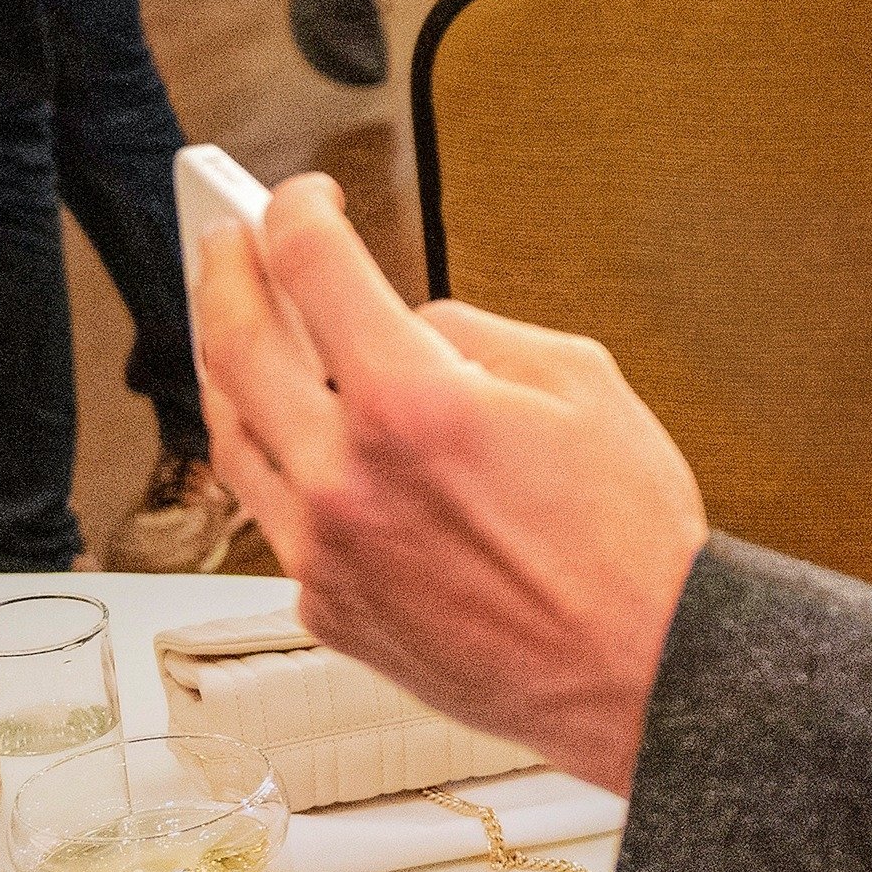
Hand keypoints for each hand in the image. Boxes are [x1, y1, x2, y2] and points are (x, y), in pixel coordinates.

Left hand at [193, 173, 707, 791]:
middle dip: (229, 272)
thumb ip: (479, 337)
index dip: (297, 211)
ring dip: (225, 369)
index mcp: (413, 403)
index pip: (312, 267)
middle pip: (236, 343)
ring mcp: (326, 551)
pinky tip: (306, 450)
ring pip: (232, 438)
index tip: (302, 202)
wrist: (646, 669)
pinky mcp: (330, 609)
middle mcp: (348, 478)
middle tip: (233, 244)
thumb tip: (418, 330)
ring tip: (236, 336)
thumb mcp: (584, 385)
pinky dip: (285, 470)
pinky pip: (278, 522)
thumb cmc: (632, 545)